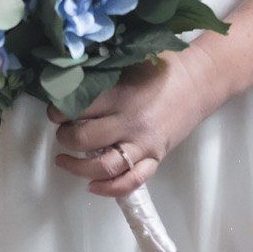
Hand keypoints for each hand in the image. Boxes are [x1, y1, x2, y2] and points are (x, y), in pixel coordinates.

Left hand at [48, 42, 230, 199]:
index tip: (54, 111)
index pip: (79, 108)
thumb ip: (104, 73)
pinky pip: (131, 182)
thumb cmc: (162, 67)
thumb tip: (70, 76)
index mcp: (121, 95)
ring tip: (63, 159)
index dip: (58, 111)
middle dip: (65, 138)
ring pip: (103, 167)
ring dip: (77, 167)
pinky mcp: (155, 158)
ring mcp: (143, 144)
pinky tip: (92, 186)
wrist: (198, 83)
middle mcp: (130, 122)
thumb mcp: (130, 62)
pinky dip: (109, 190)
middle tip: (61, 131)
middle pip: (85, 140)